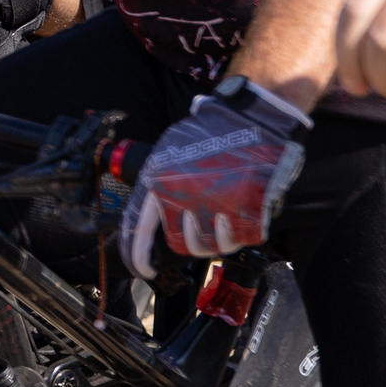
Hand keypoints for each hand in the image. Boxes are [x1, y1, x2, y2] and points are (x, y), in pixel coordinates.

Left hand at [120, 79, 310, 276]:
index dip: (136, 255)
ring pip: (213, 246)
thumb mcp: (168, 151)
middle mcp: (183, 194)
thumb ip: (159, 181)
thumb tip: (154, 211)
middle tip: (200, 232)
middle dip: (190, 244)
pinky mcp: (248, 205)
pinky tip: (246, 216)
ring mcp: (216, 202)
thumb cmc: (209, 132)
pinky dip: (246, 232)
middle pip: (181, 244)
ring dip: (220, 239)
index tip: (143, 270)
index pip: (138, 226)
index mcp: (158, 180)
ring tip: (225, 217)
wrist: (248, 116)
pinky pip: (245, 237)